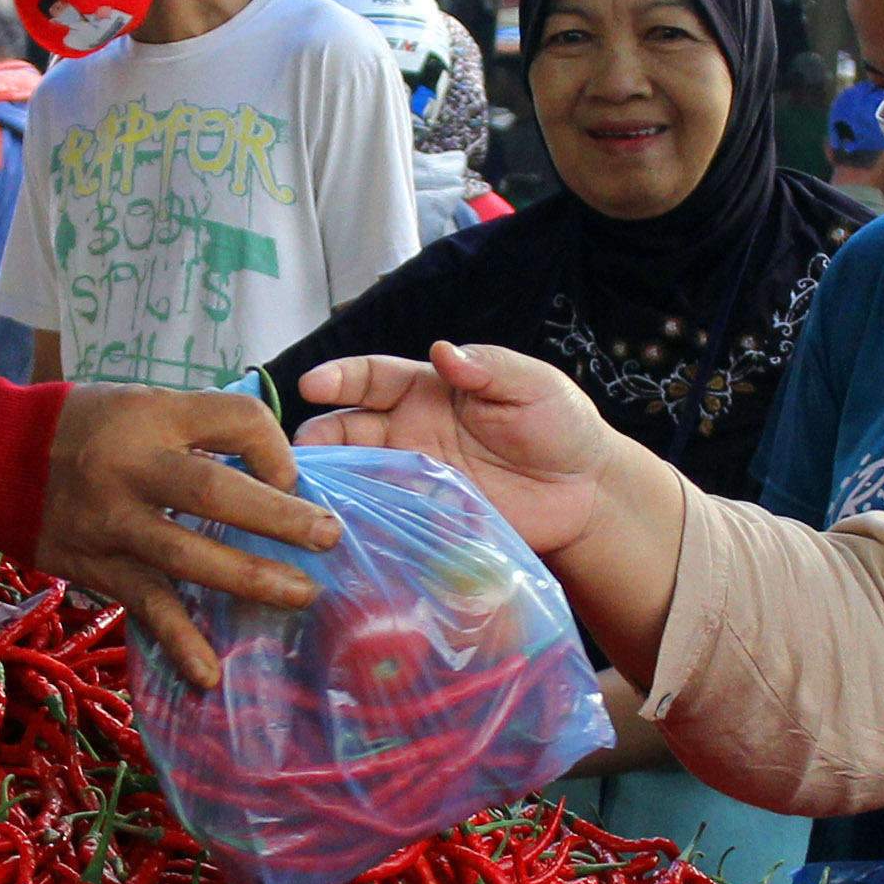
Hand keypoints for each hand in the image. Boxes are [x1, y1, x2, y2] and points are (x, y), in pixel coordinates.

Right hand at [26, 385, 337, 688]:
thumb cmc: (85, 427)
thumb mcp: (144, 404)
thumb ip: (204, 430)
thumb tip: (276, 473)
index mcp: (151, 417)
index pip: (232, 420)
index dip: (273, 448)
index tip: (293, 475)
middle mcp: (132, 469)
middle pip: (214, 492)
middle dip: (277, 517)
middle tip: (328, 538)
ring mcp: (113, 524)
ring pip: (185, 556)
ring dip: (247, 579)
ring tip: (300, 596)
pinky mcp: (99, 568)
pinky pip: (145, 607)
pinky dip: (178, 641)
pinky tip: (209, 673)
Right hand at [295, 343, 615, 556]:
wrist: (588, 492)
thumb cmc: (560, 424)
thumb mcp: (531, 384)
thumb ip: (487, 368)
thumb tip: (442, 353)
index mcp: (427, 390)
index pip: (371, 378)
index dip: (339, 379)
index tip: (312, 385)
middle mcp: (410, 433)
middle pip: (349, 430)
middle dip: (318, 438)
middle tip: (296, 453)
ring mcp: (415, 480)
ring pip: (357, 477)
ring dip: (329, 482)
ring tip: (303, 493)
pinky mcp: (428, 521)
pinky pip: (385, 521)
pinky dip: (359, 523)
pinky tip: (339, 531)